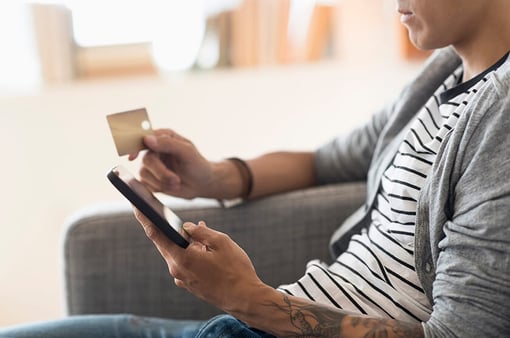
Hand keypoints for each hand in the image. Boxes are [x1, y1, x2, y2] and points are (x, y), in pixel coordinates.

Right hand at [129, 129, 214, 198]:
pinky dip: (158, 187)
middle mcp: (156, 149)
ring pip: (144, 173)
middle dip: (161, 172)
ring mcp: (153, 165)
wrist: (202, 184)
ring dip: (161, 181)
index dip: (136, 147)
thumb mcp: (188, 152)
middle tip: (175, 180)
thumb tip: (148, 139)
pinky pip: (145, 184)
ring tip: (176, 183)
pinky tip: (170, 187)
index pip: (145, 138)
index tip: (133, 157)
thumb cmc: (198, 165)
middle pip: (146, 160)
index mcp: (164, 137)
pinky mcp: (151, 179)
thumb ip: (169, 144)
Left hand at [134, 210, 268, 313]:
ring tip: (194, 229)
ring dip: (183, 241)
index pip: (156, 234)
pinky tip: (201, 246)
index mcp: (182, 257)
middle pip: (165, 244)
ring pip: (177, 254)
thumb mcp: (221, 242)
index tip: (138, 207)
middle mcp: (177, 270)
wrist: (244, 298)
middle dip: (164, 228)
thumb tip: (187, 226)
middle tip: (160, 213)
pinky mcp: (190, 284)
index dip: (146, 219)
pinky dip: (190, 253)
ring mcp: (183, 279)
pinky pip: (185, 263)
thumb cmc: (235, 270)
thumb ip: (201, 231)